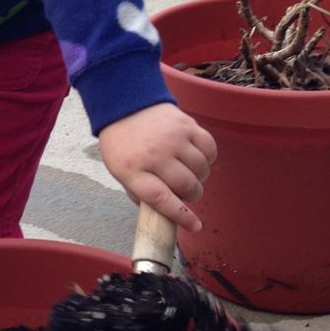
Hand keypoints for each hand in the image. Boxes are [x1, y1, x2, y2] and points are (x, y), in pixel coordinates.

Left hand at [98, 103, 216, 233]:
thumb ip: (140, 193)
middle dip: (192, 195)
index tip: (195, 226)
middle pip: (186, 185)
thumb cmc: (123, 144)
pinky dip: (208, 158)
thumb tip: (165, 214)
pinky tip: (197, 158)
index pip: (160, 198)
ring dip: (200, 177)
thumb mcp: (120, 172)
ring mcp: (172, 138)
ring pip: (201, 169)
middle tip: (187, 192)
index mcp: (132, 170)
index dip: (181, 215)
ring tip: (189, 172)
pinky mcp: (186, 125)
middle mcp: (153, 155)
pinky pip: (209, 149)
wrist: (125, 104)